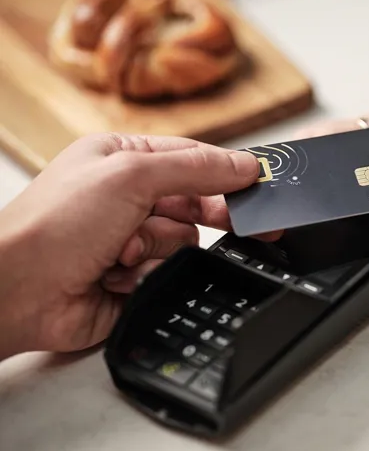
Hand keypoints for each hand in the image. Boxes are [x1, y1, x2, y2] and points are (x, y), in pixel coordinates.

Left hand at [0, 134, 261, 359]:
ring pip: (184, 240)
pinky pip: (168, 271)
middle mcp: (128, 197)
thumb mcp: (130, 175)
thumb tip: (244, 165)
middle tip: (247, 224)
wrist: (17, 292)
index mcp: (123, 158)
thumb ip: (194, 168)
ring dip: (157, 248)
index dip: (229, 172)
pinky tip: (115, 274)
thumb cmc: (54, 225)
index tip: (261, 183)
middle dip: (207, 214)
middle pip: (196, 202)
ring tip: (122, 251)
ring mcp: (130, 238)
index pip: (193, 159)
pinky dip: (145, 275)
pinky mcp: (132, 276)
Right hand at [295, 95, 368, 267]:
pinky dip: (356, 183)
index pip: (337, 139)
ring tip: (307, 206)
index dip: (307, 160)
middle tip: (286, 202)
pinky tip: (355, 208)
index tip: (285, 181)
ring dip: (328, 176)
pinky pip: (366, 164)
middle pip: (330, 146)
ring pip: (344, 154)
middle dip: (306, 170)